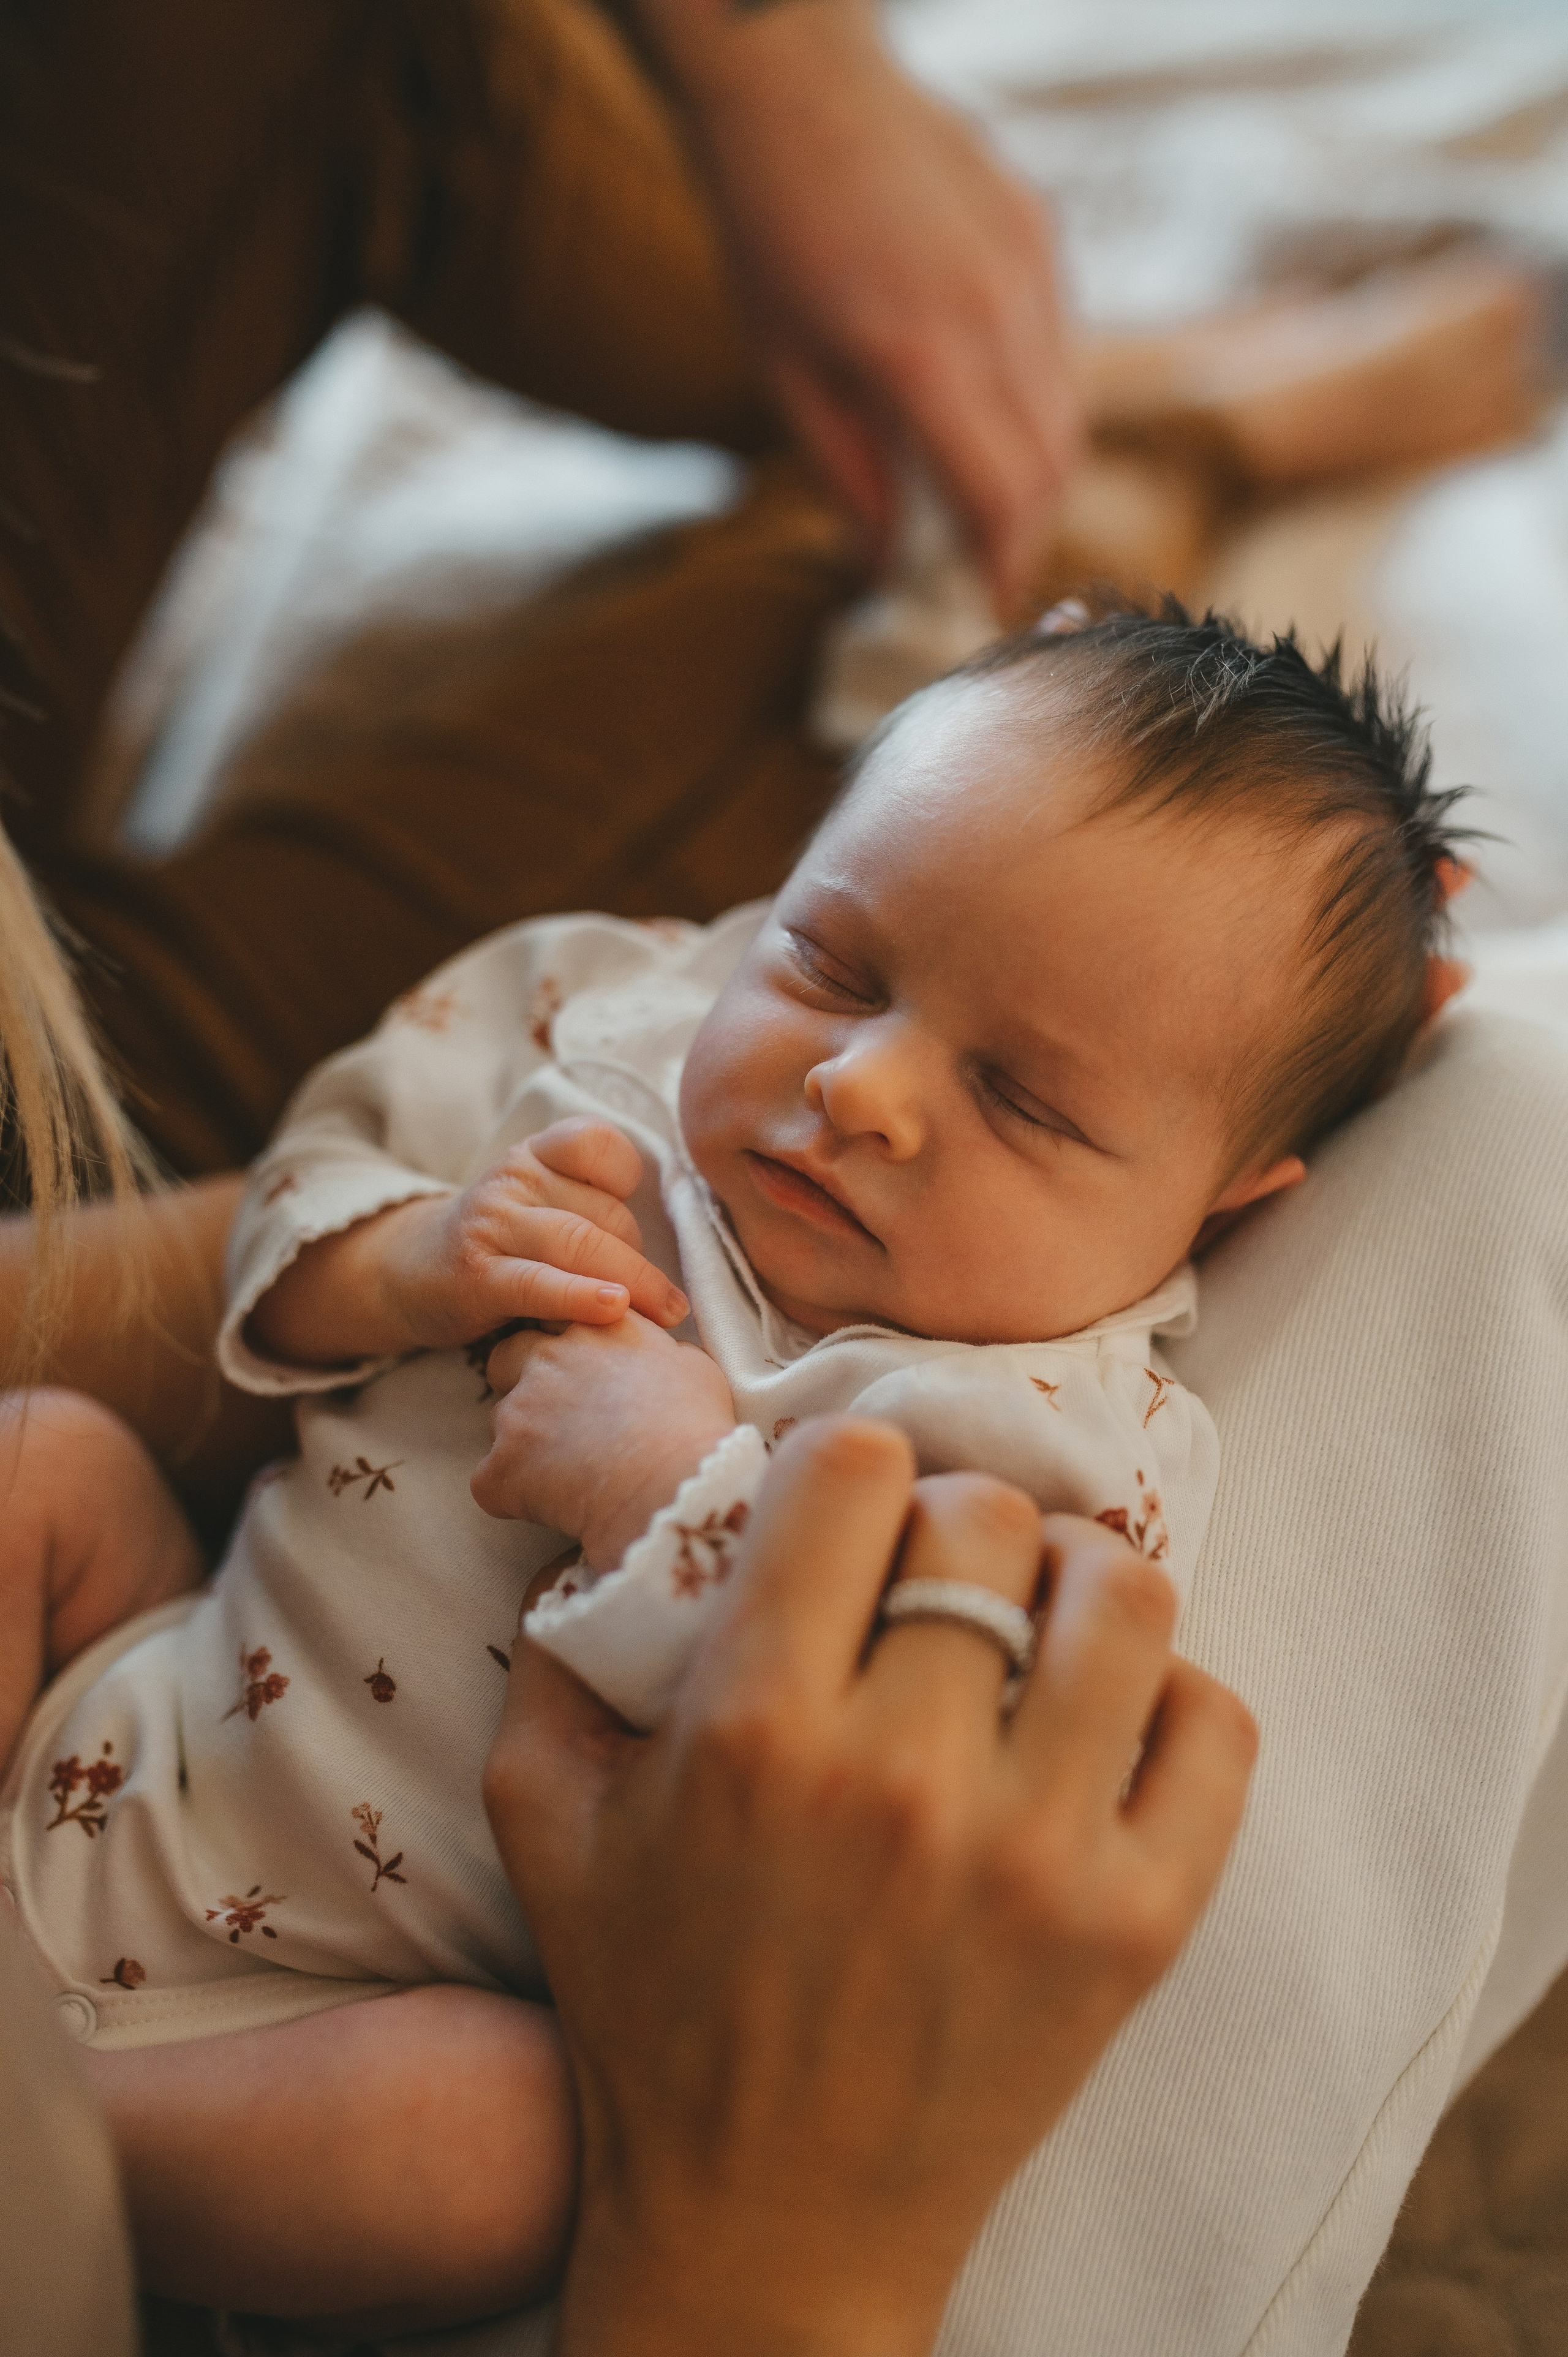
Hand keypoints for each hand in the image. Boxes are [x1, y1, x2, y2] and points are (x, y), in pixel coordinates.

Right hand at [248, 1119, 687, 1366]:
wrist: (409, 1274)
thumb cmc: (500, 1246)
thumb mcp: (539, 1205)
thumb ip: (591, 1207)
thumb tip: (675, 1245)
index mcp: (536, 1154)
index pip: (597, 1143)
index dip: (629, 1178)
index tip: (639, 1219)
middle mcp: (514, 1178)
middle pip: (605, 1213)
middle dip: (639, 1259)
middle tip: (662, 1300)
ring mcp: (493, 1224)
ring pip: (582, 1244)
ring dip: (634, 1283)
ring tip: (666, 1314)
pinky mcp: (478, 1276)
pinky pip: (542, 1283)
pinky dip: (582, 1297)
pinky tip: (615, 1311)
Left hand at [473, 1315, 734, 1568]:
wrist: (673, 1486)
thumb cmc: (696, 1428)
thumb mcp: (695, 1369)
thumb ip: (664, 1352)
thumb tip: (662, 1359)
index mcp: (597, 1327)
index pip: (558, 1316)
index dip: (564, 1347)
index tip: (582, 1375)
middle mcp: (548, 1357)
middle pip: (507, 1357)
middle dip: (520, 1381)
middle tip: (557, 1420)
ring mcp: (518, 1410)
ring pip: (502, 1422)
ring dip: (524, 1443)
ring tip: (569, 1475)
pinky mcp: (500, 1465)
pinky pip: (491, 1481)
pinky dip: (513, 1495)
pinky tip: (551, 1507)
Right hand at [485, 1418, 1256, 2356]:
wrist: (768, 2224)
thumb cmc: (648, 2011)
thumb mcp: (544, 1818)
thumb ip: (559, 1650)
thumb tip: (625, 1520)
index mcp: (753, 1730)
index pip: (856, 1468)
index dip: (850, 1464)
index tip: (847, 1510)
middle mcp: (901, 1778)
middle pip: (989, 1518)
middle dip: (954, 1521)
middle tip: (936, 1576)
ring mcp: (1038, 1854)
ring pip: (1125, 1596)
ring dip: (1079, 1580)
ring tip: (1039, 1621)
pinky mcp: (1137, 1927)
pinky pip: (1215, 1727)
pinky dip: (1172, 1694)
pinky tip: (1102, 1720)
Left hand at [650, 0, 1081, 605]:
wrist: (796, 86)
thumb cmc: (774, 233)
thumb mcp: (788, 376)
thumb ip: (848, 478)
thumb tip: (888, 566)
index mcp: (924, 361)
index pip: (1002, 498)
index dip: (1003, 565)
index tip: (991, 603)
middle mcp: (996, 315)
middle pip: (1051, 464)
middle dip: (1025, 529)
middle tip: (985, 560)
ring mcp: (1029, 267)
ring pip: (1066, 407)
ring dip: (1035, 466)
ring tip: (983, 489)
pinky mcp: (1039, 230)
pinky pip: (1058, 343)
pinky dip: (1033, 393)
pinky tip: (980, 396)